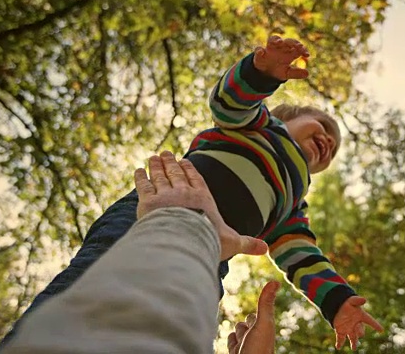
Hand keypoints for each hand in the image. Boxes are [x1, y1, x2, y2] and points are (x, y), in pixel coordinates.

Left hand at [134, 151, 267, 259]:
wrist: (184, 241)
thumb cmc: (210, 241)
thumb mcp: (232, 243)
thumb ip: (247, 244)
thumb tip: (266, 249)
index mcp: (203, 199)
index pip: (196, 180)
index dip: (189, 171)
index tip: (184, 161)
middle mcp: (184, 193)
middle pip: (176, 174)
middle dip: (171, 163)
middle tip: (165, 154)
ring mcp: (165, 195)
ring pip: (159, 176)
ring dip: (156, 166)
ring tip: (153, 158)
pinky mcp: (148, 202)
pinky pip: (143, 186)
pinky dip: (141, 177)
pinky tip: (138, 171)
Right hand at [227, 281, 280, 353]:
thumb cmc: (258, 351)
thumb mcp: (263, 324)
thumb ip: (266, 303)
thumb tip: (276, 280)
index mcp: (263, 330)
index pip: (255, 317)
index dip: (254, 314)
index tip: (257, 309)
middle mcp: (254, 338)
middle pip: (245, 325)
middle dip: (243, 325)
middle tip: (249, 330)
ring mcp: (243, 347)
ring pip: (237, 334)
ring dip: (236, 334)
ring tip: (241, 339)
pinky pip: (231, 344)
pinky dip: (230, 341)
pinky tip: (232, 344)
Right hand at [253, 35, 309, 79]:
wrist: (266, 74)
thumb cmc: (279, 70)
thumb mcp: (288, 73)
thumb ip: (296, 73)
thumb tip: (307, 74)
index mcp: (289, 52)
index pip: (297, 48)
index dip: (303, 50)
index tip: (307, 55)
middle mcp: (280, 48)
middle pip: (287, 41)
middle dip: (292, 42)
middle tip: (298, 46)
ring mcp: (270, 49)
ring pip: (273, 39)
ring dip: (276, 39)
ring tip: (279, 42)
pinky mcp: (260, 53)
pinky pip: (259, 49)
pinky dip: (259, 50)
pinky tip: (261, 52)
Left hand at [333, 296, 383, 350]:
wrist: (338, 307)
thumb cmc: (347, 304)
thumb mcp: (351, 301)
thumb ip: (357, 300)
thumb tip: (364, 299)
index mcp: (361, 316)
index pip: (370, 321)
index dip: (376, 325)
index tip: (381, 330)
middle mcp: (356, 324)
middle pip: (360, 331)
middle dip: (360, 332)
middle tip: (357, 331)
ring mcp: (349, 329)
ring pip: (353, 338)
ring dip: (353, 343)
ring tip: (353, 348)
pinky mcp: (341, 331)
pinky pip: (341, 339)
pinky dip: (339, 343)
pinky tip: (338, 347)